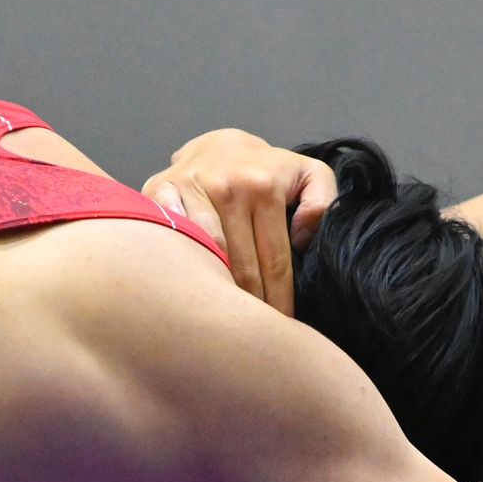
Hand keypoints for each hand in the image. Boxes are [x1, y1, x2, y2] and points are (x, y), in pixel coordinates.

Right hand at [142, 130, 336, 314]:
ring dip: (216, 291)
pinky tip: (187, 288)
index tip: (282, 326)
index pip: (274, 260)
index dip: (280, 299)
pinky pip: (169, 234)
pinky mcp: (160, 189)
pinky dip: (178, 260)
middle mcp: (227, 187)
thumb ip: (322, 200)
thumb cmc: (265, 171)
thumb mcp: (307, 173)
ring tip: (225, 321)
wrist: (217, 145)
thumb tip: (303, 235)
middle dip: (252, 306)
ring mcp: (190, 188)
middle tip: (256, 336)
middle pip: (241, 267)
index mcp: (264, 188)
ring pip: (205, 255)